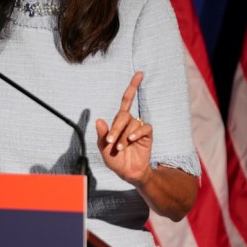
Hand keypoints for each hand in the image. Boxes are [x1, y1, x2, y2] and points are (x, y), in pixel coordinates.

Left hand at [95, 71, 152, 186]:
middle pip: (123, 115)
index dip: (133, 86)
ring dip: (123, 136)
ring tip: (120, 148)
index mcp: (120, 121)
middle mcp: (130, 122)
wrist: (127, 172)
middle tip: (110, 142)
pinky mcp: (147, 136)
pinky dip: (136, 133)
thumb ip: (102, 135)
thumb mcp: (104, 148)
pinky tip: (131, 140)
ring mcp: (139, 128)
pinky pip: (143, 128)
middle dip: (115, 128)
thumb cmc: (115, 159)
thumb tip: (99, 120)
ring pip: (131, 124)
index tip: (140, 73)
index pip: (127, 100)